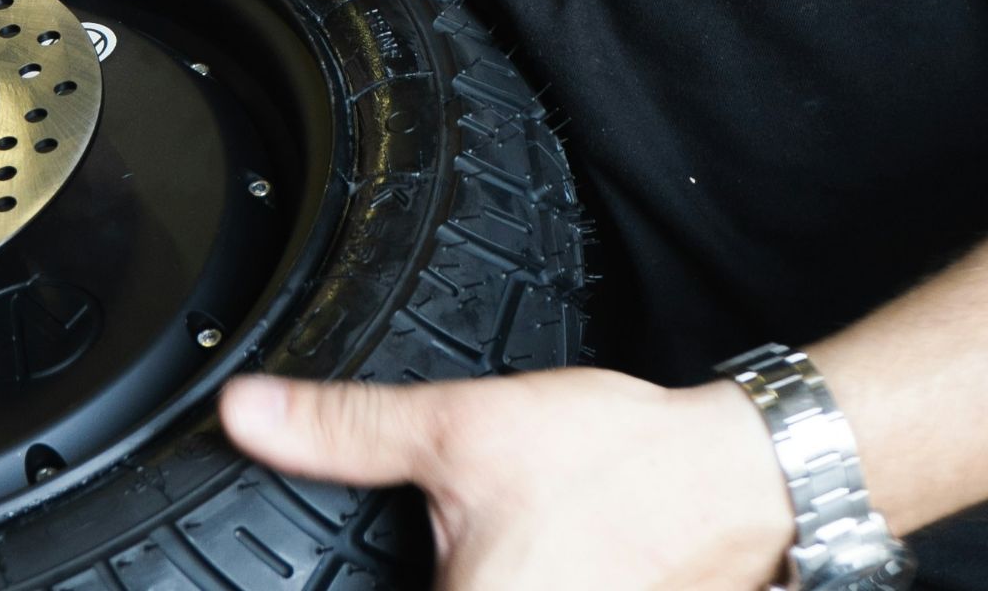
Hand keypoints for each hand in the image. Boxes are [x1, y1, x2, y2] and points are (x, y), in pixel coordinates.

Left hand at [219, 368, 794, 589]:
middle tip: (466, 532)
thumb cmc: (619, 466)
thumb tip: (250, 413)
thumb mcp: (458, 430)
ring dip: (461, 571)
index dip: (350, 581)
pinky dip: (505, 581)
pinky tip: (527, 559)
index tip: (414, 547)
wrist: (737, 480)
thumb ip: (343, 432)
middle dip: (409, 570)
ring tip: (504, 539)